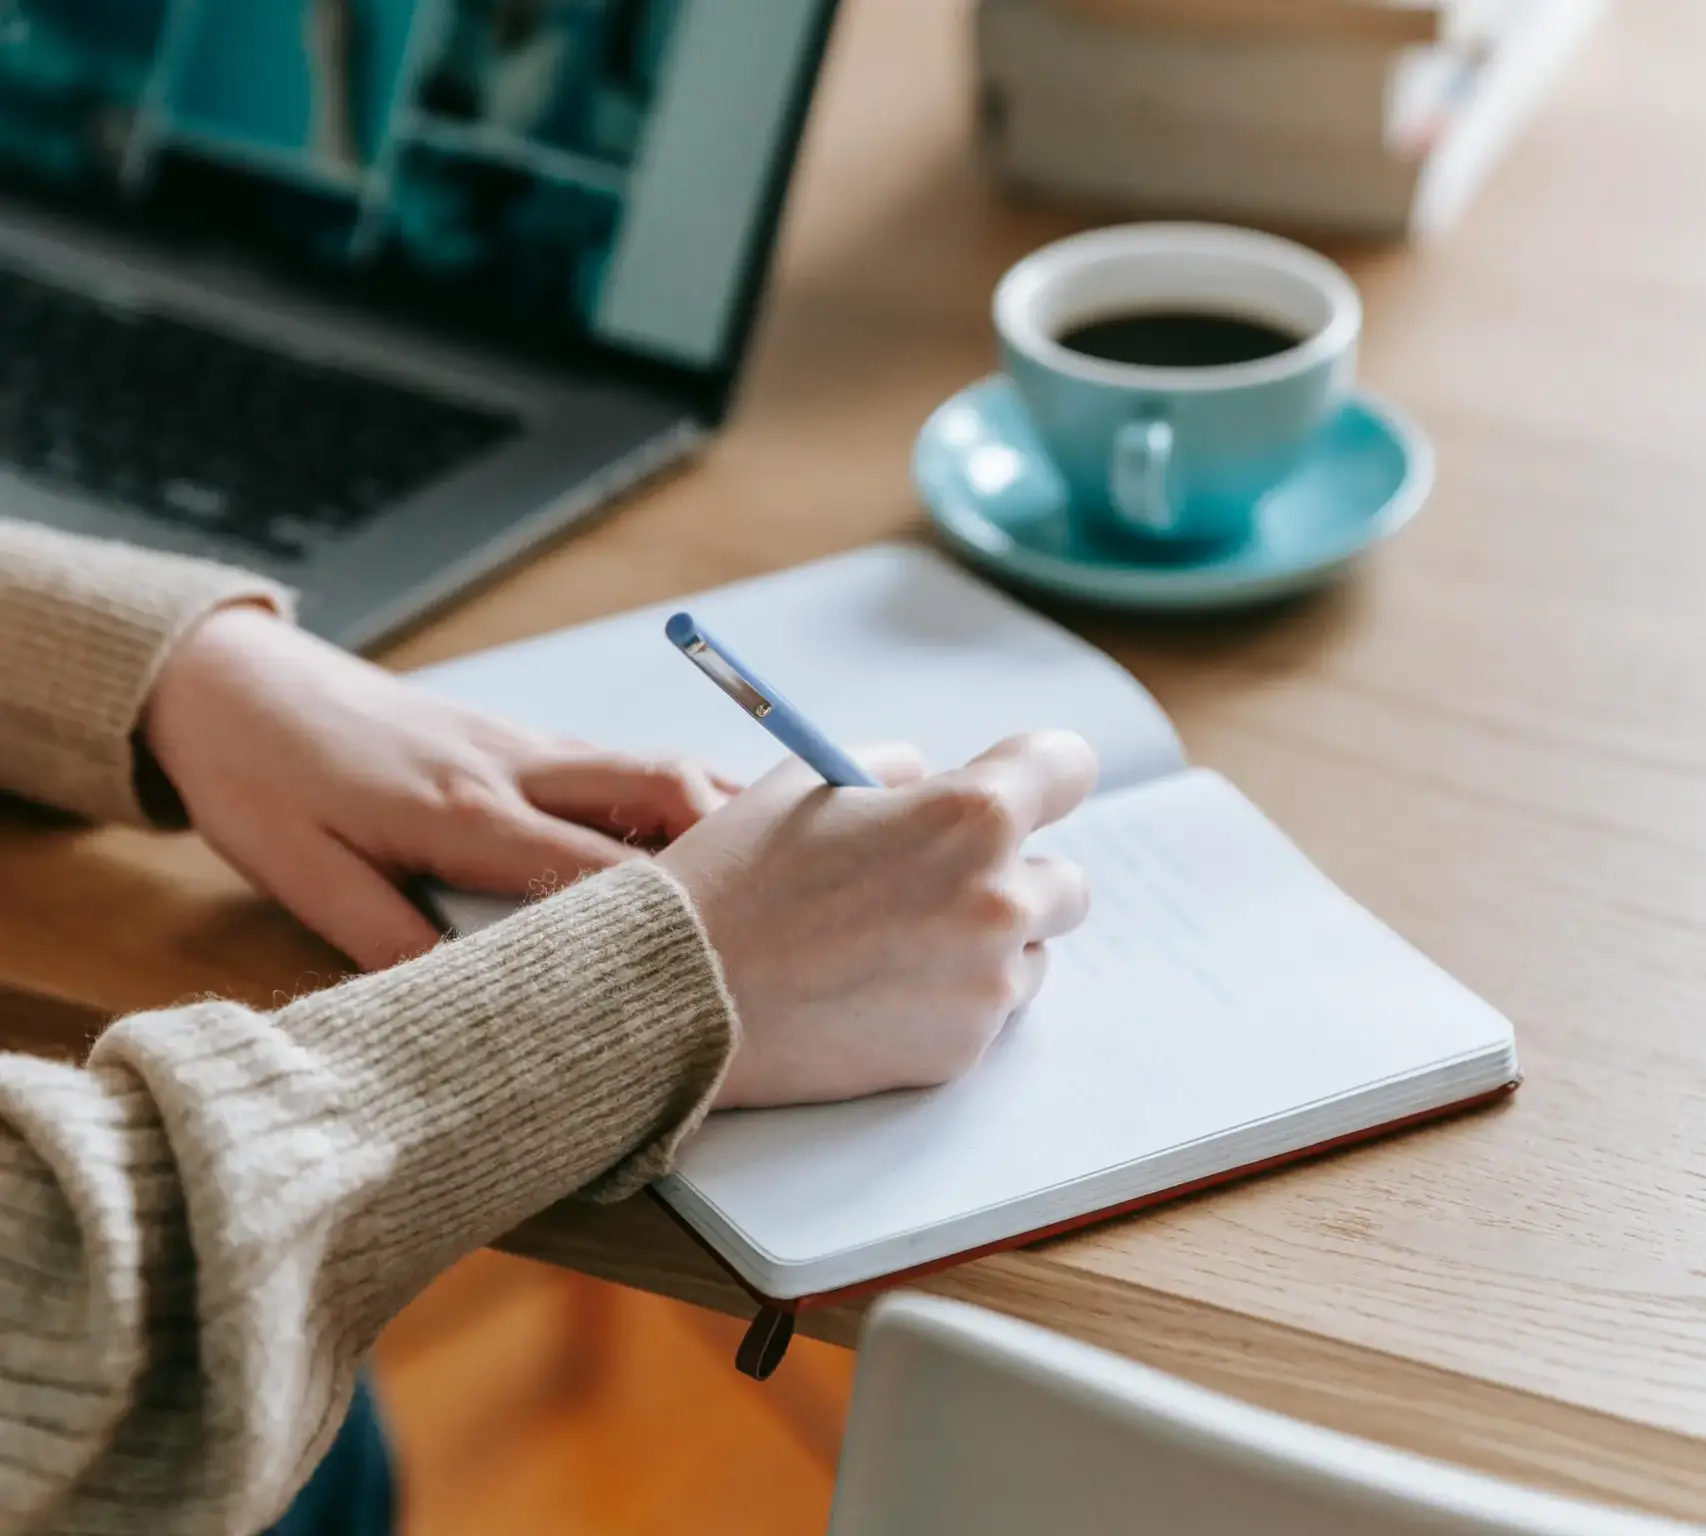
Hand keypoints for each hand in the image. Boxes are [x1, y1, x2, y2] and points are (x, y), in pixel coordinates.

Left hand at [143, 606, 735, 970]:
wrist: (236, 684)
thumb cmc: (264, 780)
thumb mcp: (305, 873)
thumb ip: (390, 939)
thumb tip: (474, 1002)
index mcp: (465, 809)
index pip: (598, 865)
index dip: (671, 908)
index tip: (730, 951)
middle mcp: (515, 765)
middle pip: (658, 786)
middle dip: (735, 834)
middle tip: (796, 891)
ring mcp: (524, 741)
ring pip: (652, 764)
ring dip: (719, 804)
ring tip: (780, 858)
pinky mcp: (519, 735)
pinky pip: (620, 761)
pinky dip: (678, 789)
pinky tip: (705, 820)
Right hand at [660, 731, 1096, 1108]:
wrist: (681, 997)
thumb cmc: (735, 879)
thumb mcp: (806, 781)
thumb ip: (890, 768)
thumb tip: (928, 780)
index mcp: (970, 816)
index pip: (1067, 768)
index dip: (1041, 770)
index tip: (1023, 784)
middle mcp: (998, 901)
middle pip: (1067, 880)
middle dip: (1015, 873)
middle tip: (939, 879)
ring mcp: (985, 985)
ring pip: (1031, 953)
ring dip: (989, 941)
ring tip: (895, 939)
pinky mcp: (960, 1049)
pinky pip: (986, 1011)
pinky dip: (949, 996)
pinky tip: (875, 986)